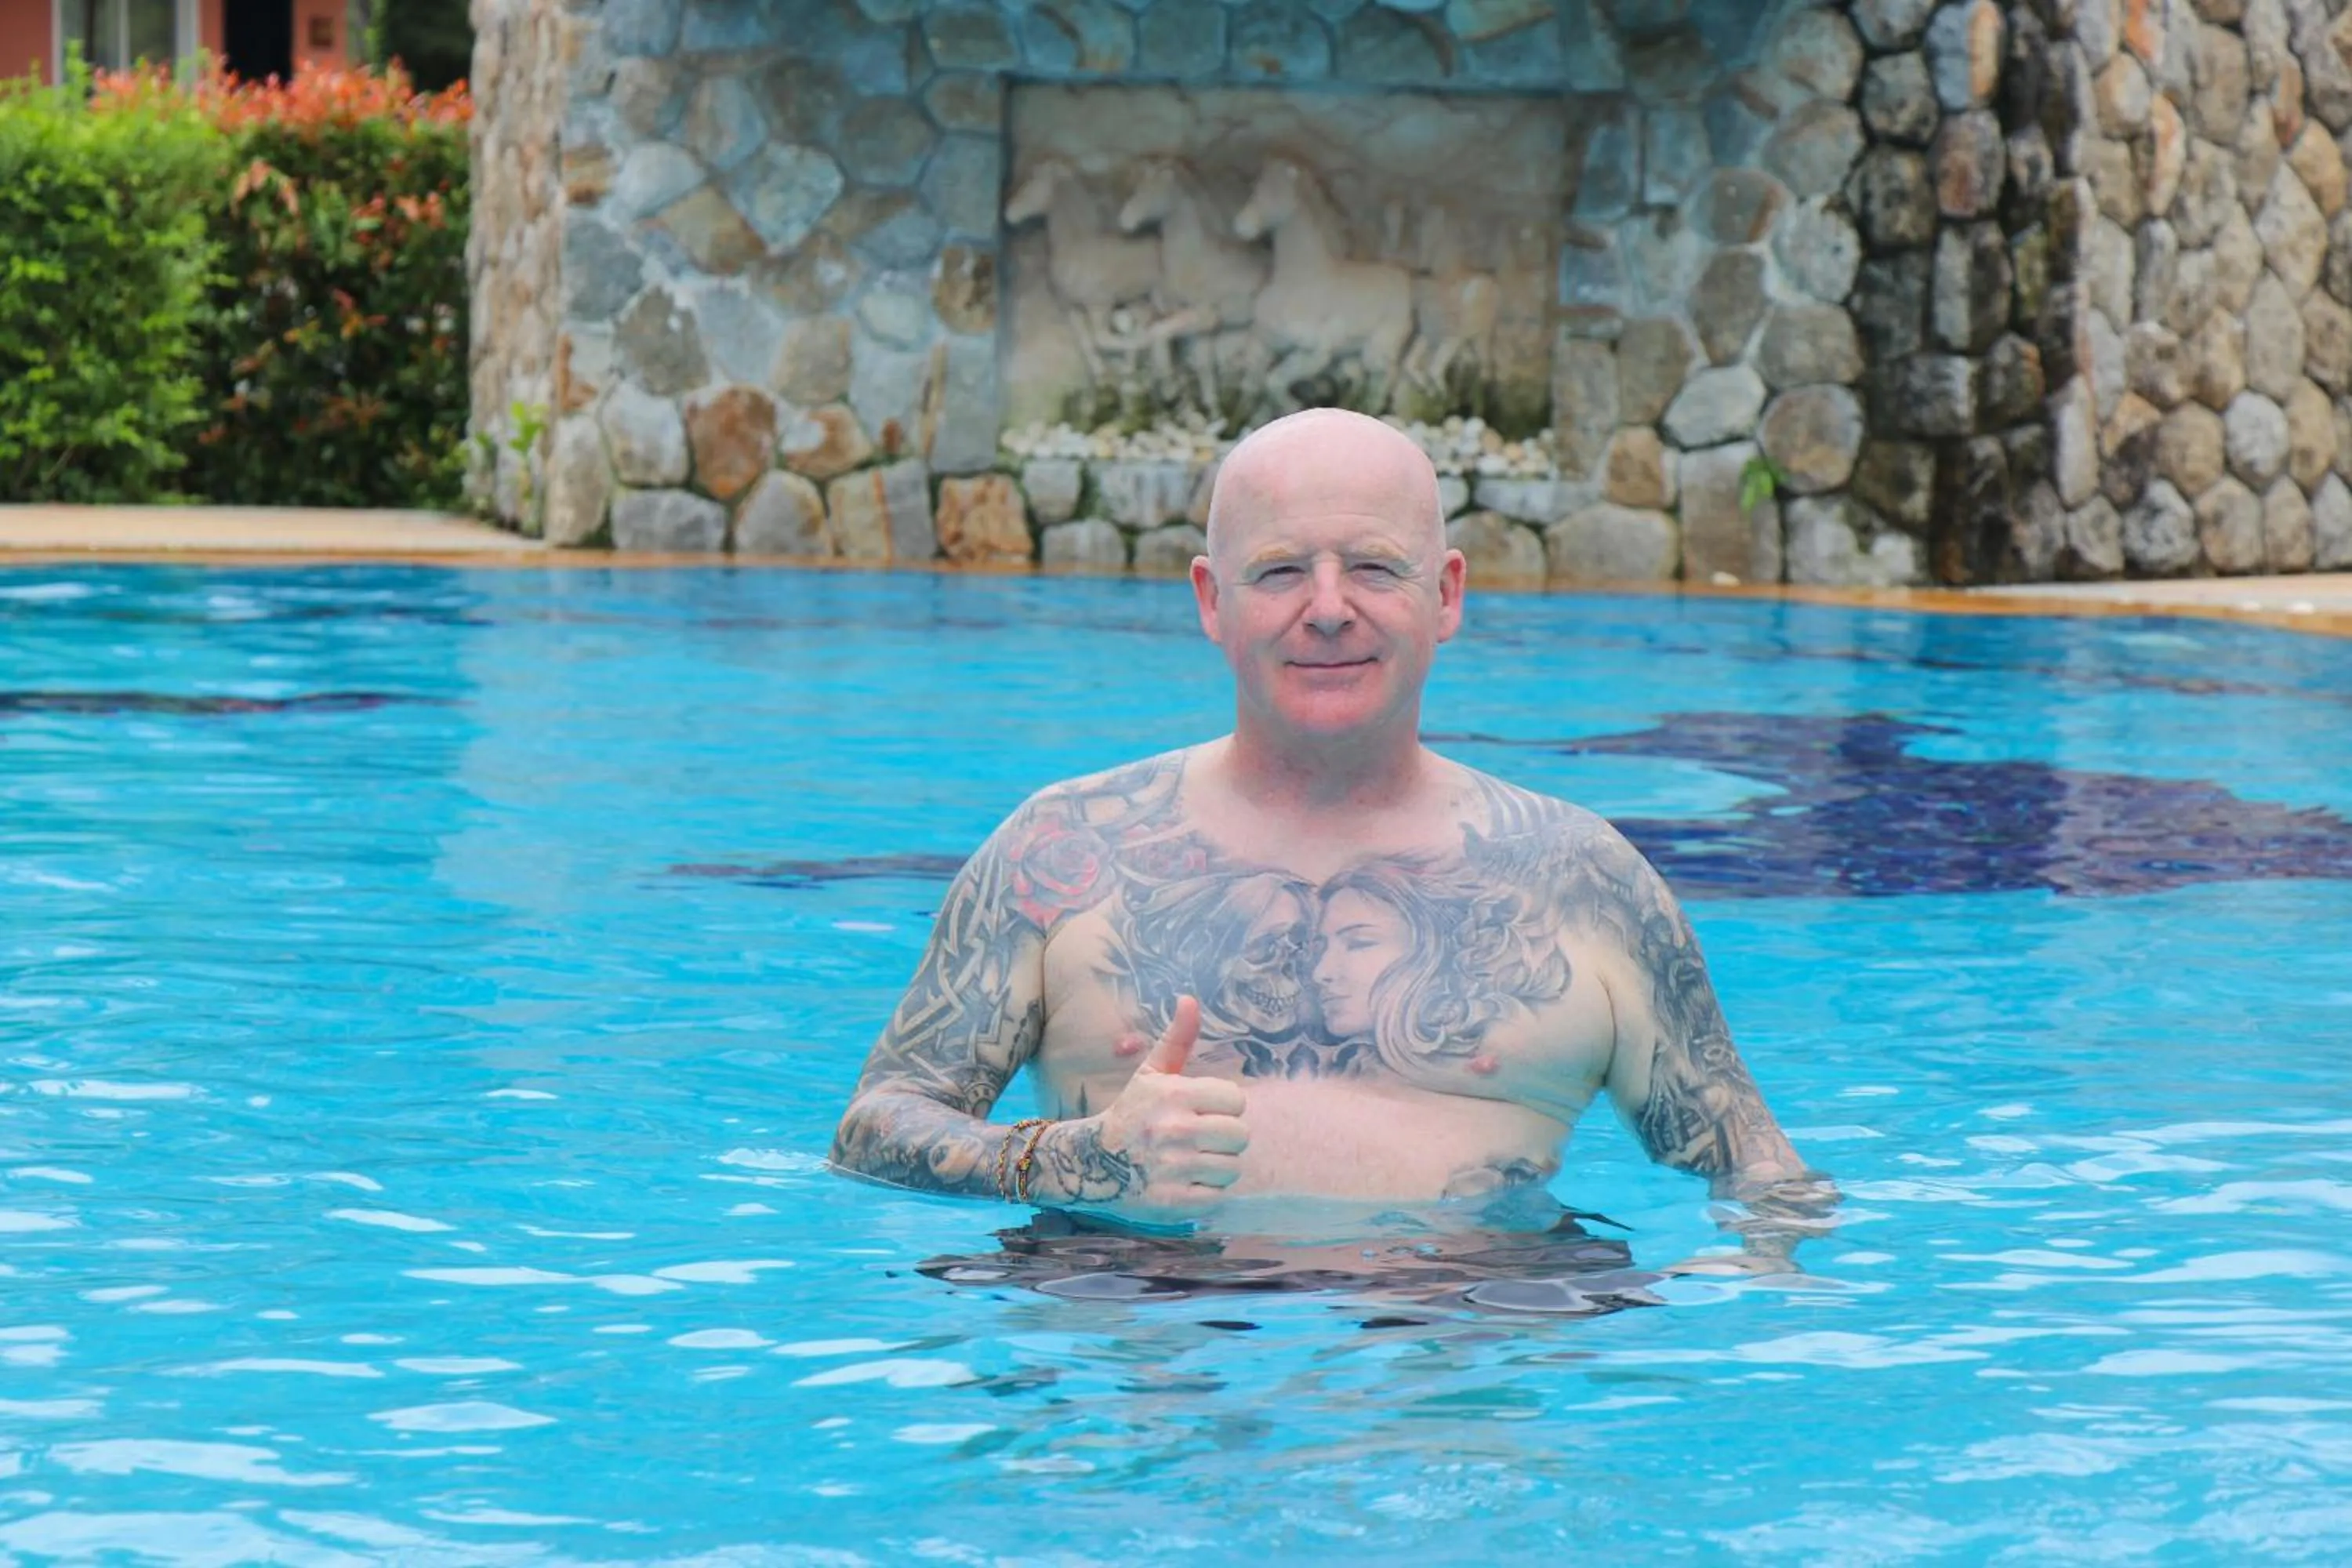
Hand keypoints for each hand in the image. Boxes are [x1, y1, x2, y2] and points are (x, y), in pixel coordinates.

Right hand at [1036, 996, 1248, 1224]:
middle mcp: (1176, 1130)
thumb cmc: (1131, 1113)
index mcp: (1175, 1094)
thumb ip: (1176, 1039)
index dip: (1223, 1107)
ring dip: (1216, 1167)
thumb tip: (1190, 998)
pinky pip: (1217, 1196)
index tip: (1202, 1111)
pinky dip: (1206, 1193)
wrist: (1091, 1162)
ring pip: (1232, 1168)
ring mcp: (1175, 1168)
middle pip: (1240, 1136)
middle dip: (1223, 1138)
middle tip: (1198, 1139)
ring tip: (1190, 1162)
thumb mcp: (1151, 1074)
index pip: (1237, 1100)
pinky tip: (1185, 1183)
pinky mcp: (1174, 1202)